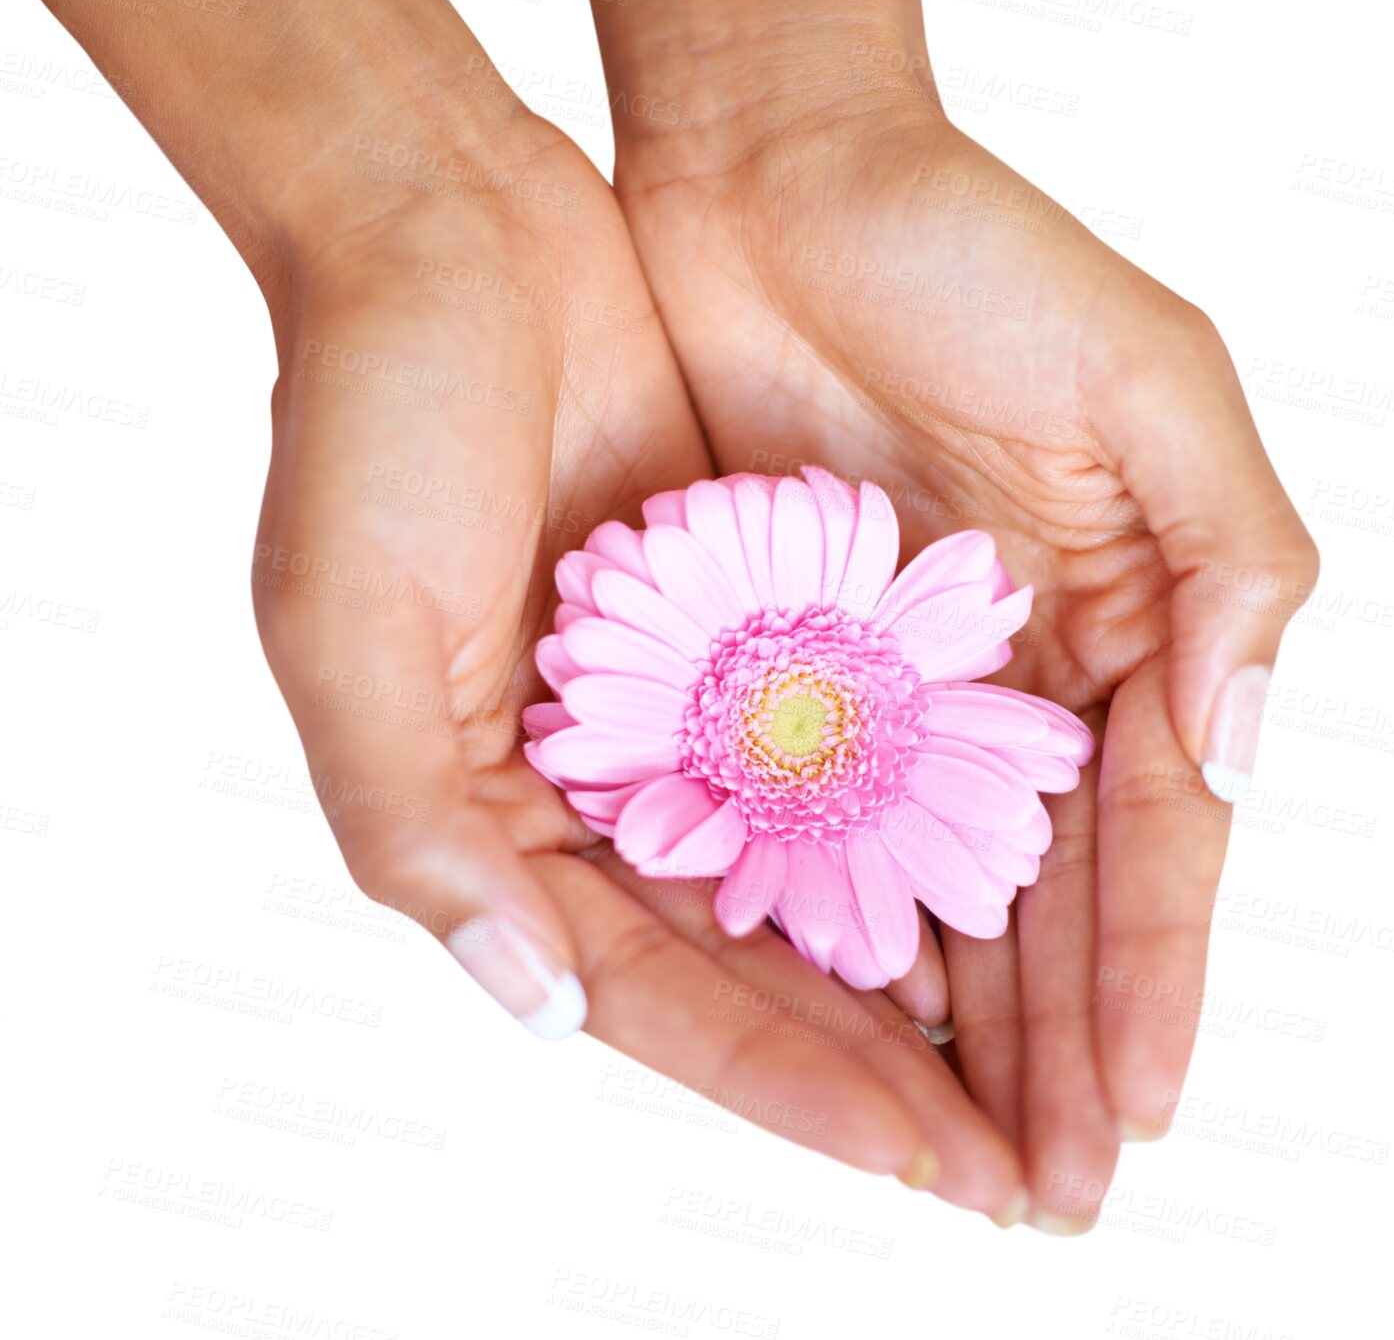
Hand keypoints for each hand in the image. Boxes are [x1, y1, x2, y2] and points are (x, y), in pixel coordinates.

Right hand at [247, 106, 1032, 1214]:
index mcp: (489, 814)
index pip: (650, 992)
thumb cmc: (368, 423)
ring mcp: (675, 704)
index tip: (919, 1159)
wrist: (449, 236)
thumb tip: (537, 1005)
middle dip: (874, 1070)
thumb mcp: (346, 630)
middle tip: (1016, 1169)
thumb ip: (416, 827)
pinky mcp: (741, 616)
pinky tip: (1010, 877)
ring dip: (913, 965)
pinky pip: (842, 741)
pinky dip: (914, 813)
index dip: (783, 1084)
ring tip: (1037, 1063)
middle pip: (750, 964)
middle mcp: (589, 783)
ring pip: (811, 871)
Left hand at [603, 66, 1316, 1227]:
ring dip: (948, 1023)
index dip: (1149, 981)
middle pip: (1041, 901)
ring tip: (953, 1155)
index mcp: (1120, 621)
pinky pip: (803, 822)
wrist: (772, 182)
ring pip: (925, 890)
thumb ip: (1230, 563)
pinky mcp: (769, 663)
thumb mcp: (1149, 381)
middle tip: (1048, 1193)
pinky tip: (838, 1026)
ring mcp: (890, 682)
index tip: (1137, 1113)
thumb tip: (1234, 753)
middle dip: (1052, 1046)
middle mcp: (1009, 675)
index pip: (1149, 844)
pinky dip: (826, 924)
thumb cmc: (965, 250)